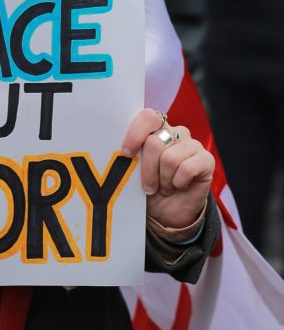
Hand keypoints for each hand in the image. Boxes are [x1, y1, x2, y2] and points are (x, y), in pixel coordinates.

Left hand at [122, 108, 213, 229]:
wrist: (167, 212)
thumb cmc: (149, 187)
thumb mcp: (134, 171)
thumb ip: (131, 156)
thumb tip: (123, 152)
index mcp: (156, 129)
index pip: (148, 117)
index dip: (136, 134)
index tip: (126, 154)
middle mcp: (175, 132)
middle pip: (155, 143)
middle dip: (148, 170)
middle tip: (148, 186)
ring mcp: (192, 145)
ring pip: (170, 158)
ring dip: (164, 180)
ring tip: (165, 187)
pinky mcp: (206, 159)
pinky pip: (188, 169)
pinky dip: (179, 183)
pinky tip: (179, 186)